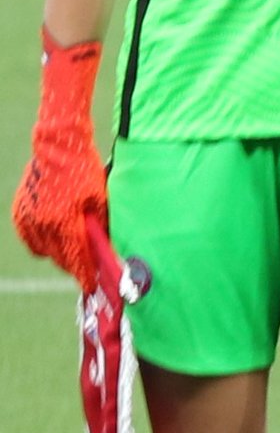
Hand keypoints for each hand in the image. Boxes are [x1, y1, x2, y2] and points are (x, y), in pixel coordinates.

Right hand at [16, 39, 106, 277]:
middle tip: (86, 267)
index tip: (92, 286)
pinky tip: (53, 237)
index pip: (76, 259)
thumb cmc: (84, 170)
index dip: (85, 275)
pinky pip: (30, 238)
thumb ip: (100, 226)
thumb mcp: (100, 199)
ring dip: (58, 254)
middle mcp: (44, 224)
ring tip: (71, 250)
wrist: (57, 146)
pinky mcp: (20, 211)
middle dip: (74, 266)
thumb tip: (106, 247)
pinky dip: (41, 241)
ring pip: (43, 251)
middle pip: (60, 259)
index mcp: (66, 222)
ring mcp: (28, 218)